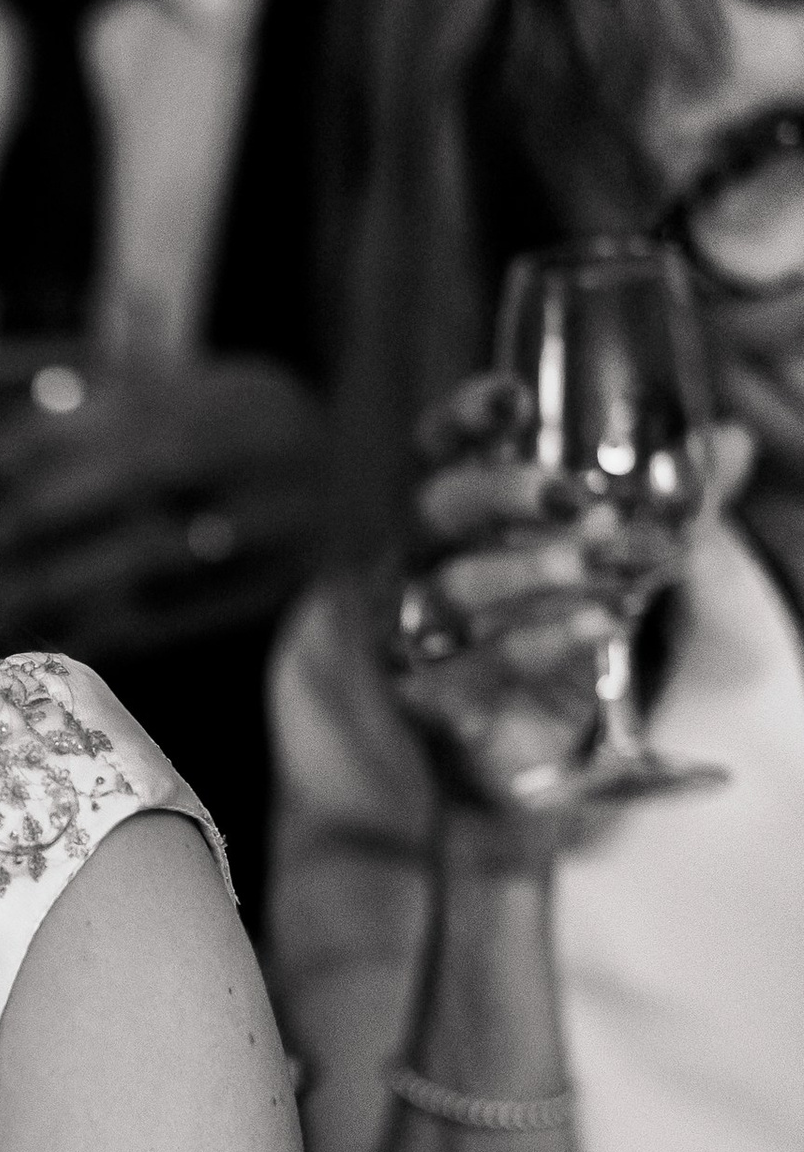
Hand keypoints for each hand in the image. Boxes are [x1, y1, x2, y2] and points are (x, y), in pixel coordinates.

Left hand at [0, 348, 328, 661]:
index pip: (142, 407)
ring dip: (67, 578)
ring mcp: (288, 529)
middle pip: (154, 471)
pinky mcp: (279, 595)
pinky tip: (55, 634)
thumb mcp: (197, 400)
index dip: (59, 434)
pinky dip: (112, 627)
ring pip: (161, 552)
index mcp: (250, 396)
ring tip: (0, 596)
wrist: (357, 498)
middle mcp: (278, 454)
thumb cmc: (241, 446)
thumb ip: (115, 401)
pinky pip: (182, 618)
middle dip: (55, 505)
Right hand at [388, 372, 640, 816]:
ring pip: (451, 589)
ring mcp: (421, 636)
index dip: (464, 419)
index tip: (515, 398)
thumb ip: (674, 507)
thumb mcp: (636, 564)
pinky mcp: (439, 702)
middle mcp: (427, 567)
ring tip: (603, 564)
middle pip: (433, 509)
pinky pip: (477, 666)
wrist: (547, 752)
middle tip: (570, 497)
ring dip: (533, 570)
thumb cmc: (581, 633)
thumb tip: (729, 445)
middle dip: (500, 494)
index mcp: (463, 518)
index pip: (438, 451)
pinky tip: (598, 625)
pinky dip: (542, 640)